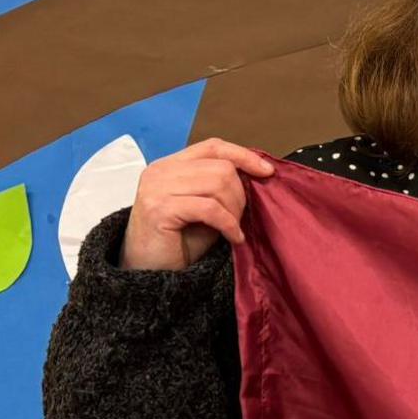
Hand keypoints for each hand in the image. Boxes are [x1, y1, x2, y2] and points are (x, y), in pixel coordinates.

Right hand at [119, 139, 274, 270]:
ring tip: (233, 229)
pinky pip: (210, 208)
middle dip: (240, 195)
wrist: (150, 272)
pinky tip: (233, 238)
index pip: (213, 147)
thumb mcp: (206, 207)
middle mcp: (160, 171)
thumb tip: (257, 174)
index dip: (243, 156)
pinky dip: (228, 224)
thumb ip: (221, 186)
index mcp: (171, 165)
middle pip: (221, 167)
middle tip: (239, 219)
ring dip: (234, 210)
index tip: (267, 171)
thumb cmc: (179, 241)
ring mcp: (157, 187)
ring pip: (218, 184)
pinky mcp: (159, 208)